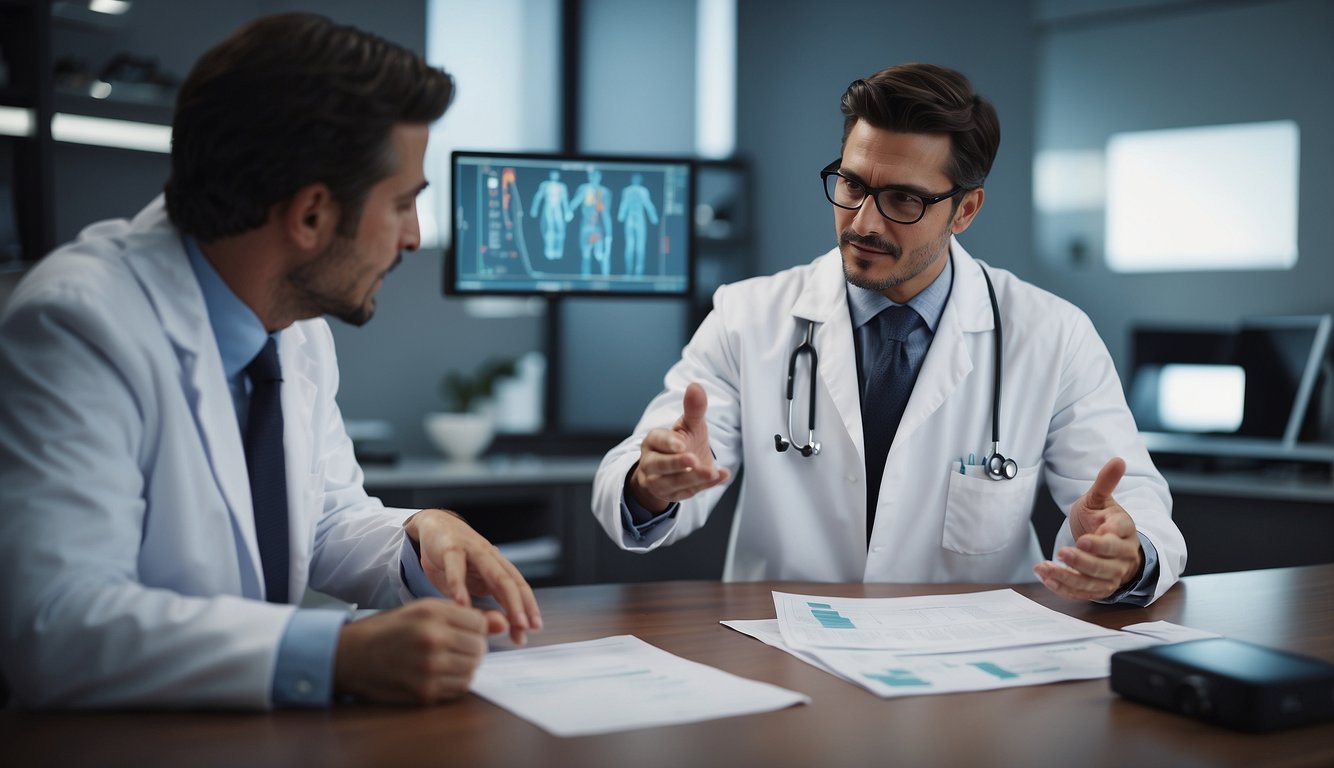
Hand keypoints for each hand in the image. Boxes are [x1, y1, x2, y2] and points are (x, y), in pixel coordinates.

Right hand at [333, 599, 506, 704]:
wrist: (351, 656)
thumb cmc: (389, 629)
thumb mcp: (423, 610)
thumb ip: (465, 615)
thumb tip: (503, 623)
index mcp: (432, 613)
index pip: (479, 623)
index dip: (474, 627)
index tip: (461, 630)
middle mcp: (432, 639)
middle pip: (480, 647)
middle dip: (472, 648)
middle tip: (454, 647)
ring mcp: (429, 668)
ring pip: (472, 669)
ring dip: (465, 666)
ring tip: (446, 660)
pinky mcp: (425, 692)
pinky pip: (459, 688)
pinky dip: (455, 682)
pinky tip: (439, 673)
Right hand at [405, 509, 541, 643]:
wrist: (434, 524)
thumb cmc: (455, 560)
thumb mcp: (472, 583)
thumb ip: (484, 602)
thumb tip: (500, 628)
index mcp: (498, 565)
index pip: (519, 587)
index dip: (528, 607)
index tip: (534, 628)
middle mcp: (491, 557)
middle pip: (511, 582)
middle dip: (520, 606)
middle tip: (525, 628)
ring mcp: (472, 551)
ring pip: (493, 573)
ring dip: (503, 597)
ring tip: (504, 622)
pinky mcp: (450, 548)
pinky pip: (456, 568)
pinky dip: (459, 586)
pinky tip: (461, 604)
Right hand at [628, 382, 731, 512]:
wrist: (675, 470)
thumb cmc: (681, 442)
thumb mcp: (689, 425)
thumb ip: (693, 409)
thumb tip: (696, 386)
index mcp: (653, 441)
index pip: (657, 440)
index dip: (668, 443)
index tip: (681, 444)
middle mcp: (651, 463)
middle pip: (660, 465)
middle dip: (676, 464)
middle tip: (693, 460)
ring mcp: (659, 482)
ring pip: (672, 483)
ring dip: (693, 478)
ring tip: (712, 472)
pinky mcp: (672, 496)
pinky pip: (688, 493)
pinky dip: (705, 486)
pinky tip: (720, 476)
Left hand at [1034, 457, 1144, 600]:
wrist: (1110, 542)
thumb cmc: (1103, 520)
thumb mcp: (1101, 499)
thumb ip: (1106, 482)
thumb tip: (1118, 460)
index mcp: (1123, 532)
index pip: (1115, 540)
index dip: (1100, 544)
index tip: (1082, 540)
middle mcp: (1121, 557)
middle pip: (1105, 566)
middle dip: (1082, 561)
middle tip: (1062, 553)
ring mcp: (1111, 575)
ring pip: (1092, 582)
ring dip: (1068, 578)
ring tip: (1045, 568)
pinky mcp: (1099, 588)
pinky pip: (1083, 593)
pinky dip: (1064, 589)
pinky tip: (1046, 579)